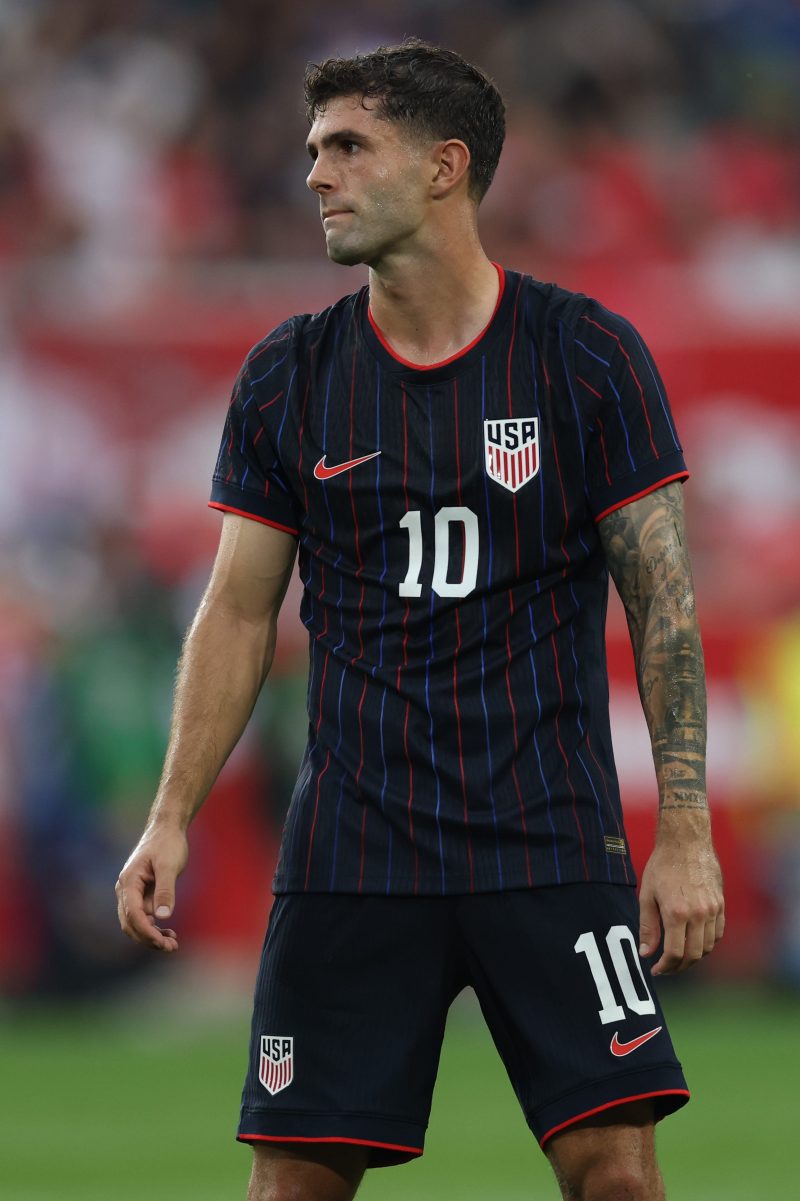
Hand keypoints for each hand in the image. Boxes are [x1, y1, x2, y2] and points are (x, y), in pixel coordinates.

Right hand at [116, 823, 188, 951]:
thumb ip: (166, 890)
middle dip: (148, 939)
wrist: (166, 829)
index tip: (162, 942)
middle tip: (171, 947)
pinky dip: (153, 927)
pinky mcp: (140, 894)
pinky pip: (142, 916)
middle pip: (130, 923)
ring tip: (172, 944)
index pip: (132, 914)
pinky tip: (168, 932)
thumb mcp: (169, 865)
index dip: (146, 931)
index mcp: (129, 882)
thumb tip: (162, 916)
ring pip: (135, 922)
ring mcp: (131, 893)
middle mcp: (125, 890)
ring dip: (151, 935)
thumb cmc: (168, 844)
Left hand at [638, 819, 724, 975]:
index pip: (675, 953)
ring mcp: (713, 910)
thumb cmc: (662, 865)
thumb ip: (647, 926)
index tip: (656, 969)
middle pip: (693, 955)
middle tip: (666, 968)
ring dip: (693, 957)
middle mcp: (698, 914)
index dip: (665, 967)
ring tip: (679, 957)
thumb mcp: (647, 894)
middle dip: (679, 967)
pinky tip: (694, 942)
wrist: (686, 842)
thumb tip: (646, 953)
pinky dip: (707, 944)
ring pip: (708, 947)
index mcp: (677, 912)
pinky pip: (718, 933)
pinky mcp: (720, 904)